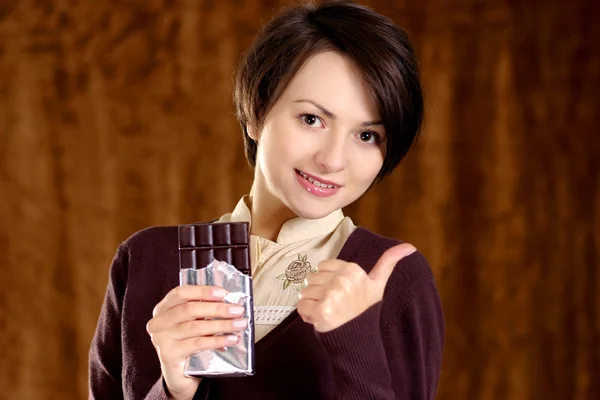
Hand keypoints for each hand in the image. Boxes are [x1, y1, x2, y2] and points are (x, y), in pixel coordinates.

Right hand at [146, 285, 247, 399]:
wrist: (179, 376)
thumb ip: (204, 311)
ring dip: (221, 325)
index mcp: (163, 309)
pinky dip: (217, 340)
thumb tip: (230, 304)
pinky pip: (197, 344)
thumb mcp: (194, 323)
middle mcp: (158, 322)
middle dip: (217, 309)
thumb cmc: (189, 343)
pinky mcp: (169, 355)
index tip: (223, 293)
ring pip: (195, 327)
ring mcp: (161, 339)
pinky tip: (231, 339)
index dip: (202, 291)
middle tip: (237, 310)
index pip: (181, 293)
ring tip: (239, 324)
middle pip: (189, 309)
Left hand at [297, 243, 416, 331]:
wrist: (360, 338)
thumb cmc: (365, 308)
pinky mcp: (322, 309)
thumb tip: (410, 247)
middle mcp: (342, 279)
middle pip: (311, 278)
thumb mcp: (378, 283)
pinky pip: (301, 306)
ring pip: (305, 292)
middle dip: (318, 292)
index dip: (326, 281)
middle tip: (334, 304)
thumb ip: (388, 262)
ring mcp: (332, 294)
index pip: (322, 267)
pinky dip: (306, 315)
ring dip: (311, 304)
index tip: (339, 292)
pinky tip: (320, 319)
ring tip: (328, 312)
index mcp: (352, 269)